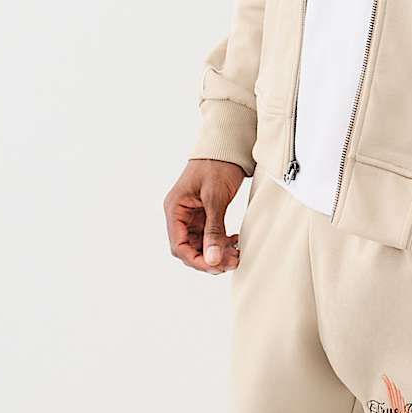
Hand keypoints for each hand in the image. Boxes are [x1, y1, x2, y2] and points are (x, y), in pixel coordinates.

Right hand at [164, 159, 245, 273]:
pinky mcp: (205, 212)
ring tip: (236, 254)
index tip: (215, 266)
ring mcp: (192, 214)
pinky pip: (210, 235)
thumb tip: (212, 260)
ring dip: (217, 252)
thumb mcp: (215, 198)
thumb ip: (214, 230)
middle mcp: (180, 213)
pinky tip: (234, 242)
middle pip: (189, 248)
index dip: (195, 260)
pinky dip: (221, 241)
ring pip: (201, 243)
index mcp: (175, 208)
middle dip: (209, 258)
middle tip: (231, 262)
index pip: (178, 245)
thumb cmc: (217, 165)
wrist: (228, 146)